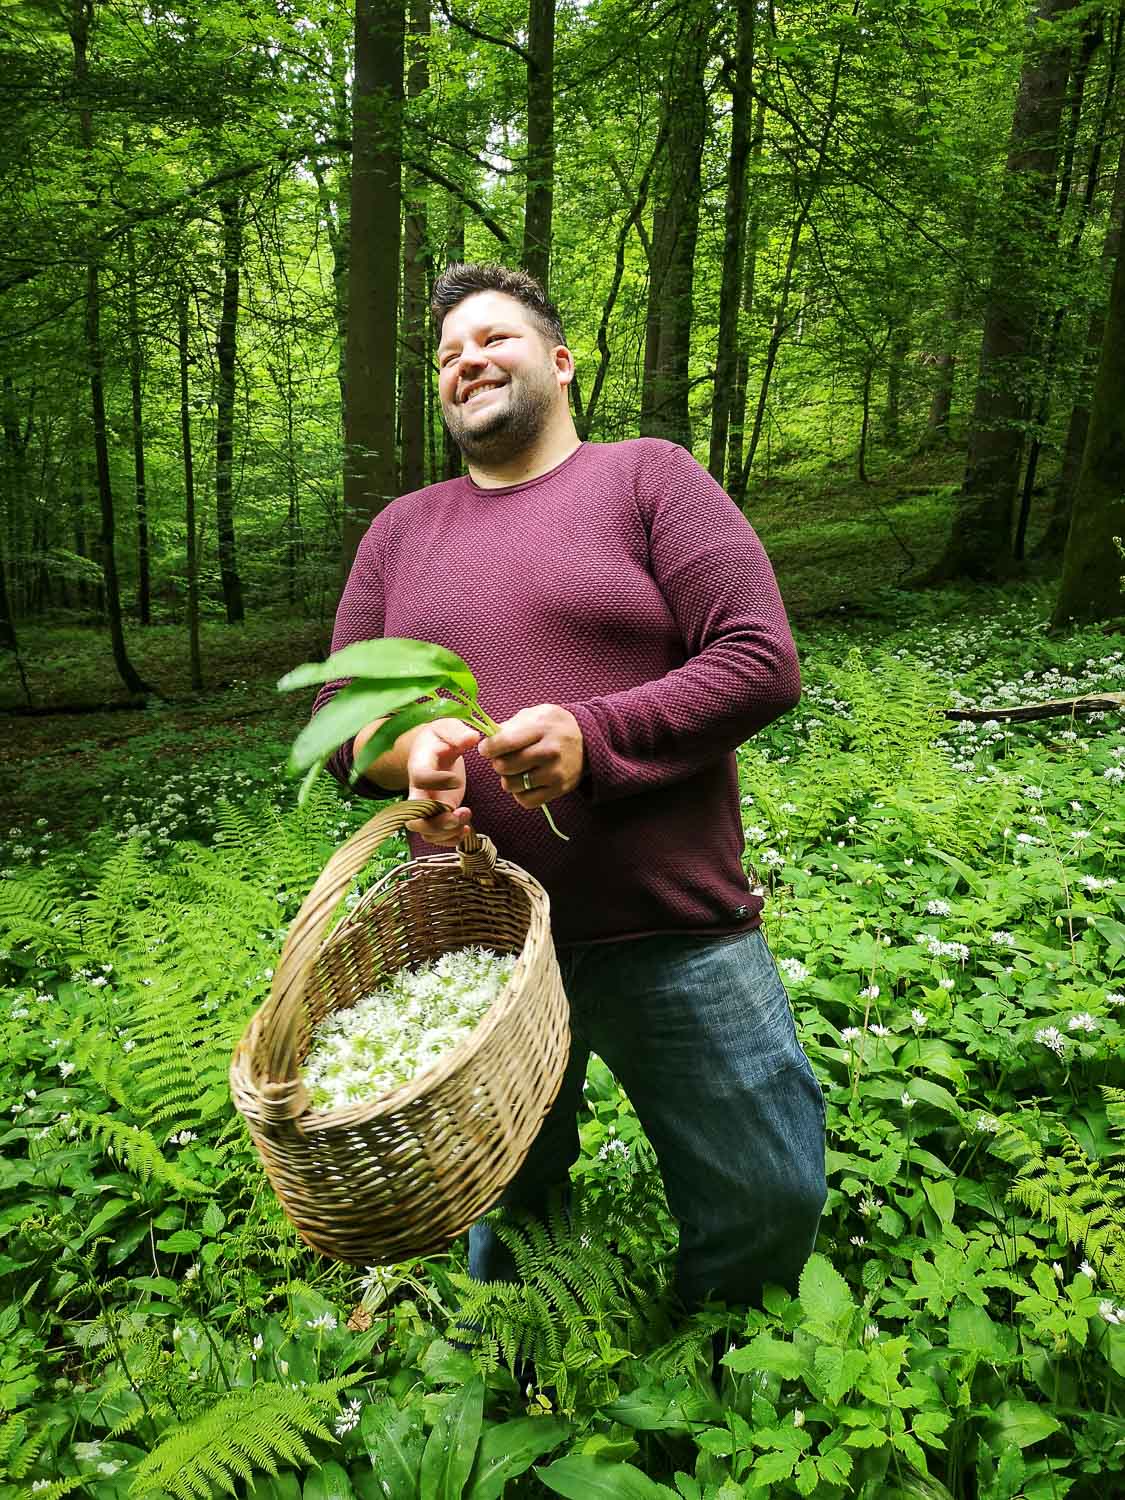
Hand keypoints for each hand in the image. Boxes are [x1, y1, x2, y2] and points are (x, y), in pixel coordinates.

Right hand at [404, 719, 480, 845]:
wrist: (433, 749)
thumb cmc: (441, 738)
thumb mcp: (447, 728)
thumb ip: (457, 732)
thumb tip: (472, 738)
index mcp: (419, 764)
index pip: (420, 777)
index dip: (436, 782)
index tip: (456, 780)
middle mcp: (417, 788)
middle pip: (415, 815)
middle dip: (438, 821)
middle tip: (462, 812)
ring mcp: (426, 804)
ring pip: (425, 831)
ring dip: (446, 832)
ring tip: (467, 820)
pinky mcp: (437, 814)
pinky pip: (435, 836)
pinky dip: (450, 839)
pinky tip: (467, 829)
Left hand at [478, 705, 585, 808]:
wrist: (588, 740)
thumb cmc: (553, 726)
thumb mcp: (534, 714)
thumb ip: (509, 725)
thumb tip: (486, 740)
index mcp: (541, 728)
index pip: (504, 742)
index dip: (488, 748)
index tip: (486, 748)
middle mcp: (550, 751)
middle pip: (504, 766)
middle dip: (497, 762)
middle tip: (503, 758)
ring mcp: (555, 773)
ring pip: (511, 785)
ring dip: (507, 778)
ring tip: (516, 769)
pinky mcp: (558, 789)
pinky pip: (526, 800)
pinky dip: (520, 793)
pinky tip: (525, 781)